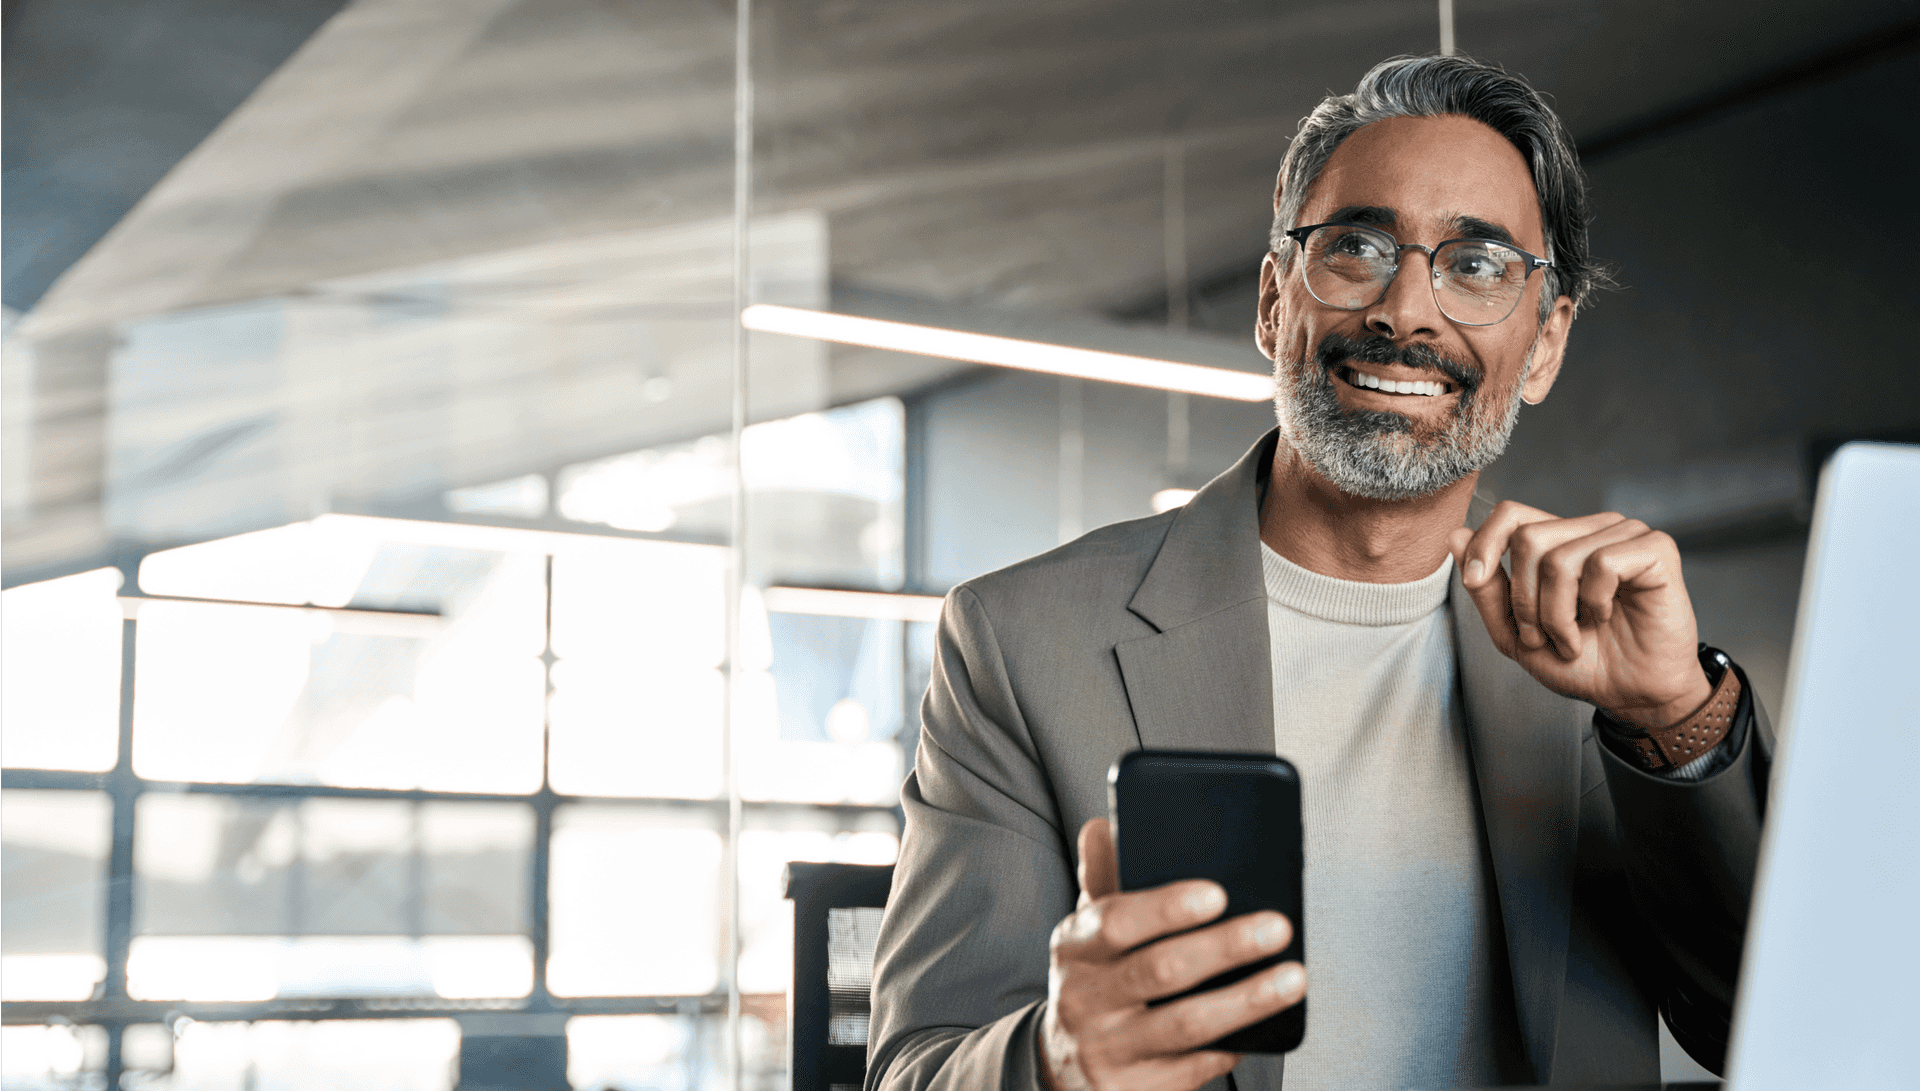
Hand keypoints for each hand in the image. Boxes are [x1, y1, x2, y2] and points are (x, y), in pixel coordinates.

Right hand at [1039, 819, 1305, 1090]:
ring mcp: (1109, 1050)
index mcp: (1074, 948)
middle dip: (1224, 947)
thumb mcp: (1087, 934)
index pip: (1114, 922)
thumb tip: (1104, 826)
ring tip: (1292, 978)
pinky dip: (1234, 1043)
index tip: (1216, 893)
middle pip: (1158, 971)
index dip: (1166, 907)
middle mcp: (1083, 1000)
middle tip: (1276, 927)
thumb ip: (1103, 881)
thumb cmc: (1094, 984)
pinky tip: (1266, 1025)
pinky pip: (1196, 1066)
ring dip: (1246, 999)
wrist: (1062, 1069)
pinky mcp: (1137, 1090)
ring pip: (1185, 1024)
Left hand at [1449, 501, 1710, 728]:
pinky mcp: (1656, 549)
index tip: (1475, 580)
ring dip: (1557, 614)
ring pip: (1560, 558)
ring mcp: (1626, 534)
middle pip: (1529, 538)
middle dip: (1525, 599)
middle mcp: (1591, 529)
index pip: (1511, 514)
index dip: (1486, 543)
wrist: (1631, 694)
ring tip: (1574, 638)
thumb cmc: (1581, 662)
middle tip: (1543, 636)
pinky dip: (1594, 603)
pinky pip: (1603, 564)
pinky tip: (1604, 618)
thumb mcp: (1516, 632)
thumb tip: (1456, 536)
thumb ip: (1487, 589)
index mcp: (1559, 540)